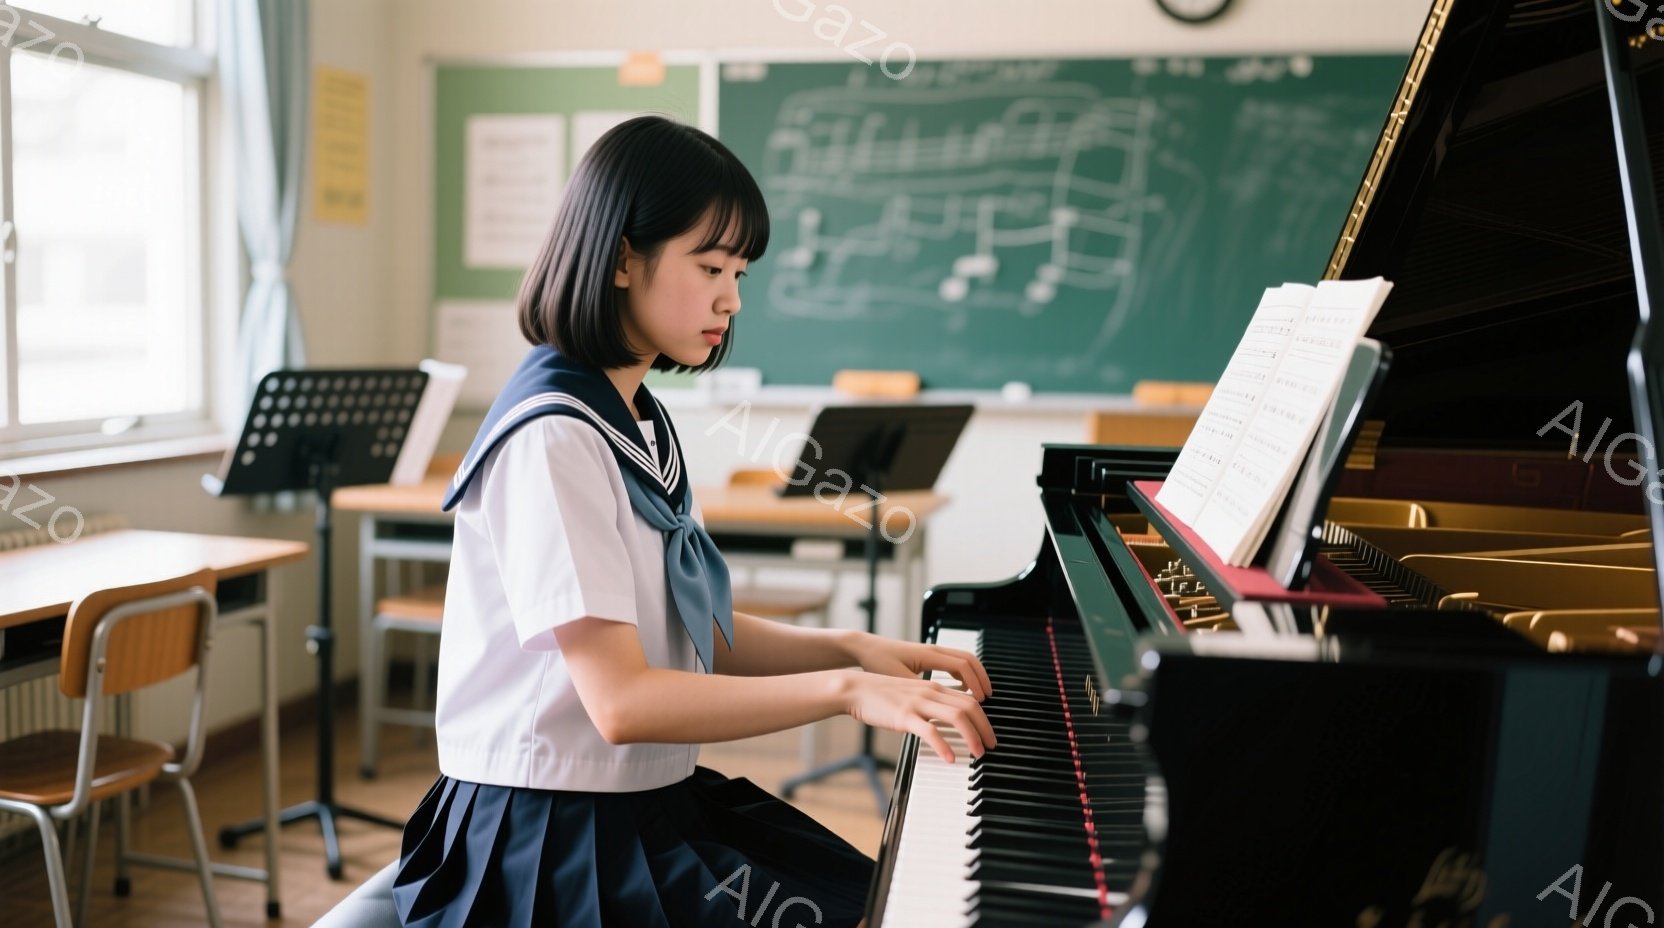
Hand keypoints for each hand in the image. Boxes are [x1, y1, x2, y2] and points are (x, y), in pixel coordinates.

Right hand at [840, 670, 995, 763]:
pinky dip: (944, 745)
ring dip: (972, 736)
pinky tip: (950, 758)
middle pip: (969, 707)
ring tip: (977, 753)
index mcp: (933, 688)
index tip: (988, 735)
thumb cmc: (880, 695)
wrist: (855, 689)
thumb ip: (928, 705)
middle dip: (985, 728)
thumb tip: (943, 722)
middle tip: (990, 746)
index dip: (983, 718)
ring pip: (956, 717)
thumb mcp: (910, 695)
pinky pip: (930, 731)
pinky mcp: (904, 716)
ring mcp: (918, 703)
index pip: (969, 700)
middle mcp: (930, 692)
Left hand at [844, 632, 993, 700]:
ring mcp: (931, 652)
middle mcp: (934, 650)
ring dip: (975, 676)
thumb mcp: (897, 679)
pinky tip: (962, 689)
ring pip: (963, 660)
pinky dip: (964, 674)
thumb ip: (917, 692)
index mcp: (929, 654)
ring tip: (980, 695)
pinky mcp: (927, 657)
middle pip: (969, 660)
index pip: (963, 666)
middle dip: (982, 679)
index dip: (975, 683)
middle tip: (988, 698)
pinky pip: (953, 662)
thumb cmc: (878, 661)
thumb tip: (935, 708)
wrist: (864, 648)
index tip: (980, 700)